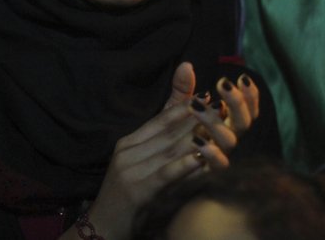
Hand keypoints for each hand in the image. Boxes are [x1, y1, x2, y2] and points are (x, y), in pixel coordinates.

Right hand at [76, 64, 259, 239]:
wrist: (103, 228)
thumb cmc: (126, 198)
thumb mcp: (140, 167)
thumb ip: (161, 148)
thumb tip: (187, 128)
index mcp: (128, 143)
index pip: (159, 120)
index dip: (183, 107)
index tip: (206, 97)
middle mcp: (128, 153)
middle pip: (167, 132)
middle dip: (195, 119)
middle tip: (221, 109)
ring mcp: (131, 171)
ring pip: (169, 149)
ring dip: (196, 137)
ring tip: (219, 126)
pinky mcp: (138, 191)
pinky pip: (164, 174)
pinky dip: (183, 164)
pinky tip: (201, 157)